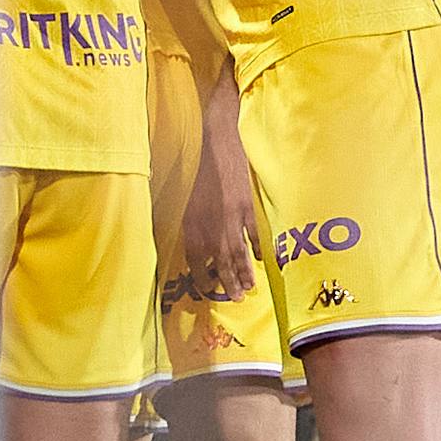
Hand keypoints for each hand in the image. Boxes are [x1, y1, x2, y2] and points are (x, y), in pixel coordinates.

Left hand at [178, 139, 257, 299]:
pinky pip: (253, 233)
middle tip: (236, 299)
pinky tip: (259, 260)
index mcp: (192, 225)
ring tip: (249, 288)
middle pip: (222, 262)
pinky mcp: (246, 206)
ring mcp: (232, 217)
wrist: (216, 141)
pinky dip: (256, 248)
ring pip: (239, 252)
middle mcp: (212, 226)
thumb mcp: (181, 197)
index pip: (197, 262)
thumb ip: (187, 223)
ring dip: (244, 272)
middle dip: (229, 283)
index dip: (203, 279)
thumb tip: (191, 246)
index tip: (210, 291)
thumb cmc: (193, 166)